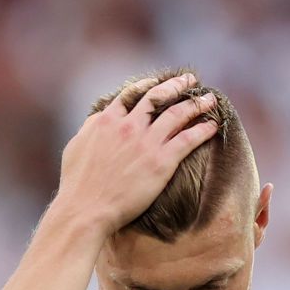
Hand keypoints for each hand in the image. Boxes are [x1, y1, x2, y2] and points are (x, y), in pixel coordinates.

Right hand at [52, 73, 217, 236]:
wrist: (87, 208)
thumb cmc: (77, 184)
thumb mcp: (76, 147)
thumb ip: (90, 128)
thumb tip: (100, 118)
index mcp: (107, 120)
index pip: (131, 94)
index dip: (148, 86)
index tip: (159, 83)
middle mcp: (129, 126)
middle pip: (158, 97)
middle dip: (177, 86)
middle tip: (191, 80)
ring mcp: (146, 143)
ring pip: (178, 114)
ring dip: (196, 104)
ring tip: (210, 99)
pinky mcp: (162, 162)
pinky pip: (188, 139)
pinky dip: (203, 130)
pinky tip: (213, 125)